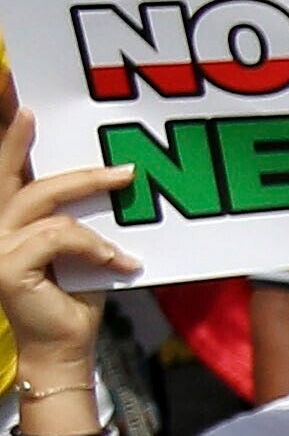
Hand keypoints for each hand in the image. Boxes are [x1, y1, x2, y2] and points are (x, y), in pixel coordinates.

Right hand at [0, 88, 137, 360]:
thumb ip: (78, 211)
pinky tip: (121, 262)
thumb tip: (113, 171)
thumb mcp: (81, 244)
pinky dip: (95, 246)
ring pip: (45, 203)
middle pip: (15, 174)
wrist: (66, 347)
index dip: (5, 131)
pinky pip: (60, 237)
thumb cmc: (76, 295)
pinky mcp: (7, 266)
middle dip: (32, 142)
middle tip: (63, 125)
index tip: (11, 88)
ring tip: (130, 185)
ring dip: (92, 194)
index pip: (6, 167)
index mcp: (9, 216)